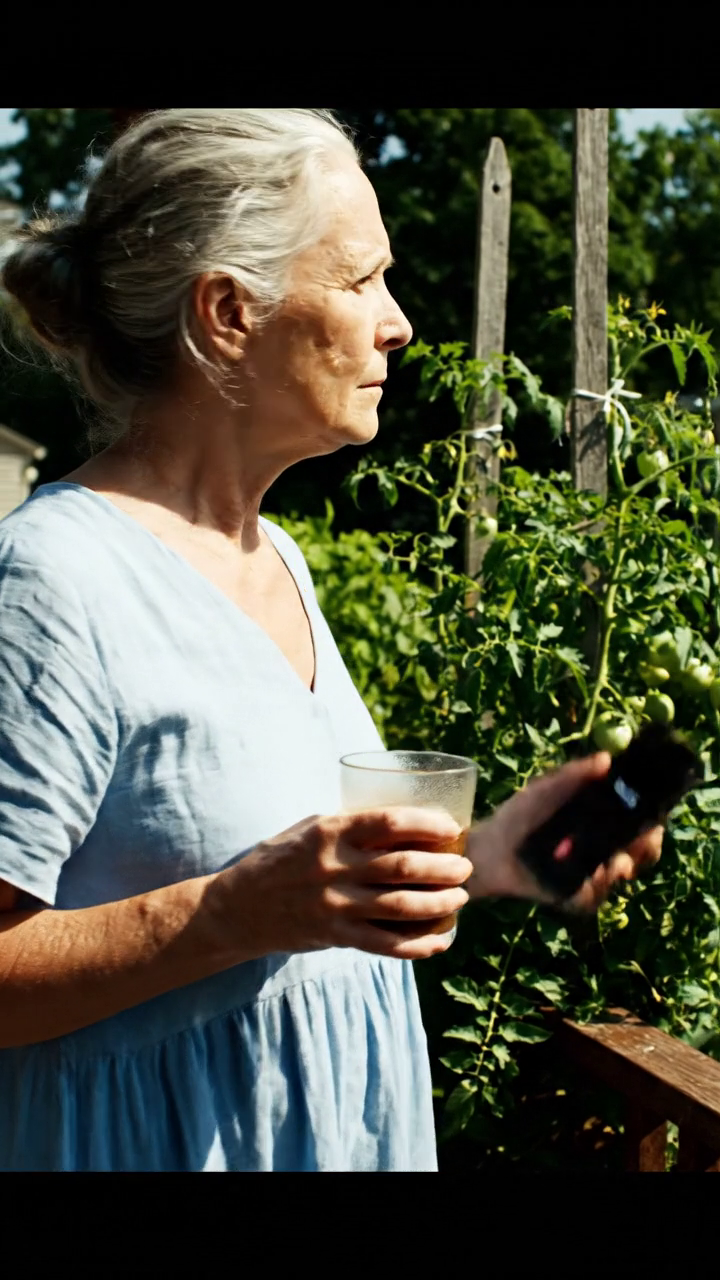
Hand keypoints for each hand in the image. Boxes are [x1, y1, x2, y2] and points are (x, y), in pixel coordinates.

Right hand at [206, 807, 473, 960]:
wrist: (238, 908)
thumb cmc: (279, 860)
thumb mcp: (309, 829)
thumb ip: (349, 827)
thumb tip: (403, 822)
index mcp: (330, 832)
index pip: (389, 822)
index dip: (428, 824)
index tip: (452, 827)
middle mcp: (334, 868)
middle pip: (404, 867)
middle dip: (445, 868)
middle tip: (465, 867)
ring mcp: (335, 905)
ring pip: (402, 906)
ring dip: (440, 903)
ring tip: (460, 898)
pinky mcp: (334, 936)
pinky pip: (385, 944)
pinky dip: (418, 945)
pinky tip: (440, 940)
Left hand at [466, 751, 663, 911]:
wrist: (490, 848)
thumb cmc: (520, 814)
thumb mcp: (546, 789)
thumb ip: (575, 774)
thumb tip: (606, 759)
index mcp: (603, 823)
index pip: (643, 826)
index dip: (653, 827)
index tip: (651, 824)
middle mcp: (604, 849)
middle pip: (643, 855)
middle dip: (644, 852)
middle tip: (631, 848)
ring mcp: (592, 876)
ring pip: (619, 877)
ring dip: (613, 869)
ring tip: (602, 864)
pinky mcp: (576, 897)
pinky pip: (592, 897)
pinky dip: (589, 889)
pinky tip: (581, 878)